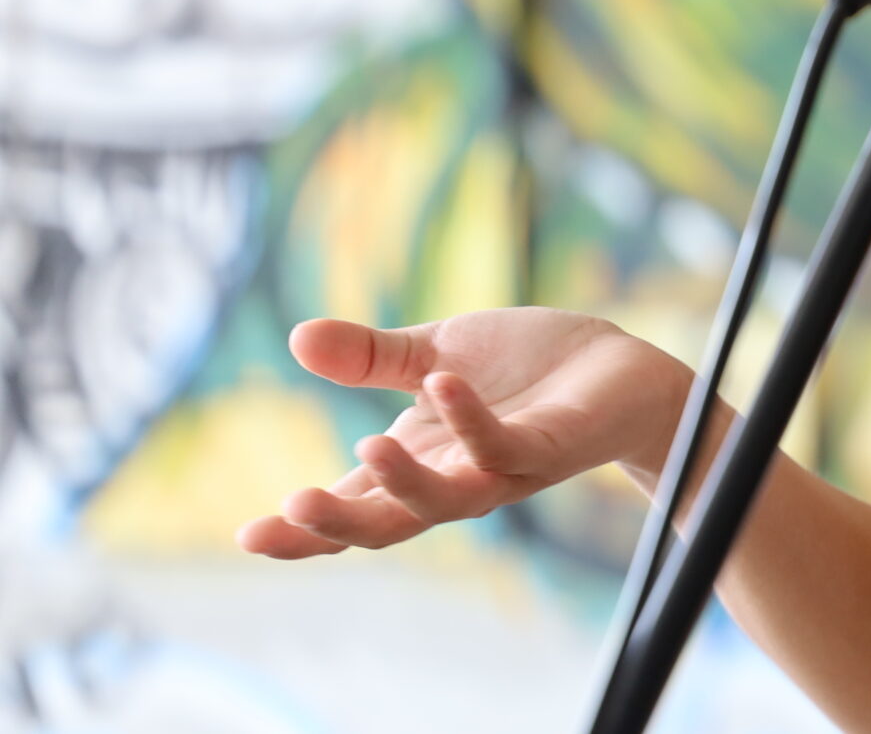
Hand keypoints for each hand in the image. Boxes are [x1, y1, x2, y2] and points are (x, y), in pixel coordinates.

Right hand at [234, 307, 692, 559]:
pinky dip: (473, 420)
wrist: (621, 368)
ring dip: (402, 483)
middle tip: (284, 513)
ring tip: (364, 448)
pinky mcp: (550, 446)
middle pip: (388, 524)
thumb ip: (371, 357)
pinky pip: (506, 445)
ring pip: (447, 501)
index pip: (354, 507)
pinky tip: (444, 384)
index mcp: (420, 461)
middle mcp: (457, 478)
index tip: (249, 535)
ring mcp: (504, 469)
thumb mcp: (436, 351)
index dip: (304, 530)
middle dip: (335, 528)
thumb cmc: (529, 368)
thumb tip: (297, 337)